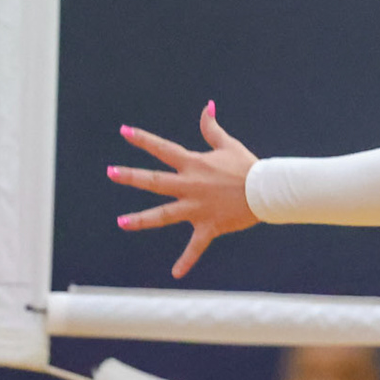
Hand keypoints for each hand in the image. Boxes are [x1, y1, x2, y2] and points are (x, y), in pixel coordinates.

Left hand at [109, 101, 259, 277]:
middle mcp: (191, 185)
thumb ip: (212, 128)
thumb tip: (207, 106)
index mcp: (194, 164)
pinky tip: (176, 273)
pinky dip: (187, 260)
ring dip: (142, 220)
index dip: (143, 139)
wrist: (268, 190)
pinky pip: (196, 246)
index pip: (163, 149)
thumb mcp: (228, 145)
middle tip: (111, 172)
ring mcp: (197, 207)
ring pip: (165, 214)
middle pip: (156, 180)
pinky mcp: (209, 226)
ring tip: (121, 223)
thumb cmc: (247, 166)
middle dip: (132, 176)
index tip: (124, 132)